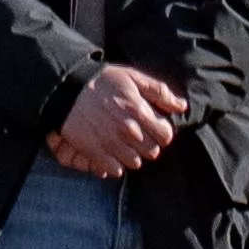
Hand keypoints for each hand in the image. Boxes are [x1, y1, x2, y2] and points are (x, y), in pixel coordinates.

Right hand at [52, 64, 186, 177]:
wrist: (66, 89)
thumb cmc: (101, 82)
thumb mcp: (132, 78)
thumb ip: (159, 92)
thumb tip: (182, 106)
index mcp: (138, 111)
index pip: (165, 135)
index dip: (162, 132)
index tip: (153, 127)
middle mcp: (127, 130)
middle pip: (152, 151)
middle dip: (148, 144)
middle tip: (137, 135)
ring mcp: (111, 143)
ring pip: (135, 163)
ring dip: (132, 155)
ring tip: (123, 143)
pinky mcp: (96, 152)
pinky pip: (116, 170)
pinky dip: (116, 164)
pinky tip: (111, 151)